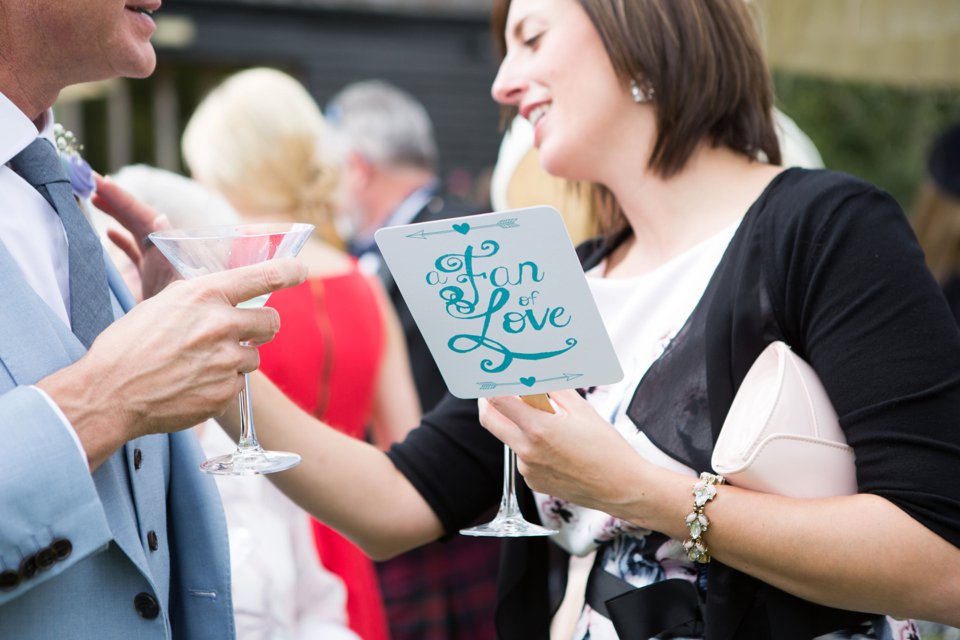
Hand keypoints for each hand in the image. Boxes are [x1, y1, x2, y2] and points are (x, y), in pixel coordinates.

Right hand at [37, 257, 307, 469]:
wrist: (110, 392)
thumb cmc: (128, 345)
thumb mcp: (163, 305)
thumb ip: (202, 300)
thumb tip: (227, 299)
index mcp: (205, 295)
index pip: (263, 276)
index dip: (287, 272)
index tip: (301, 270)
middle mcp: (222, 324)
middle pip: (271, 322)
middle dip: (260, 327)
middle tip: (242, 333)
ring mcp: (227, 360)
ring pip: (254, 356)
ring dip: (236, 359)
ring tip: (200, 364)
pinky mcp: (226, 392)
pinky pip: (238, 384)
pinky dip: (222, 384)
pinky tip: (193, 384)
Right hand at [92, 174, 178, 299]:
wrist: (191, 331)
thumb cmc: (189, 305)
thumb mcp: (181, 276)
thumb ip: (172, 250)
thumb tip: (159, 218)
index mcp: (168, 246)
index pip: (142, 214)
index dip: (121, 197)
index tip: (99, 180)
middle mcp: (163, 250)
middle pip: (136, 217)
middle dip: (115, 199)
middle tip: (89, 181)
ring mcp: (157, 263)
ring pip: (134, 231)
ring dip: (116, 214)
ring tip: (94, 198)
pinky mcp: (153, 278)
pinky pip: (135, 252)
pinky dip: (122, 240)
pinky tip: (108, 233)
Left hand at [479, 389, 644, 513]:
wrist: (620, 486)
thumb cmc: (605, 446)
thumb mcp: (580, 408)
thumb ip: (551, 388)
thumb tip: (533, 373)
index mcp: (538, 428)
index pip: (498, 400)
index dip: (490, 384)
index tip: (492, 376)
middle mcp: (527, 451)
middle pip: (490, 420)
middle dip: (488, 402)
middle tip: (494, 391)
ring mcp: (527, 469)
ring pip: (509, 439)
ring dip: (518, 426)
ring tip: (550, 426)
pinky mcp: (533, 482)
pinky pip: (523, 457)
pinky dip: (531, 447)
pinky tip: (557, 449)